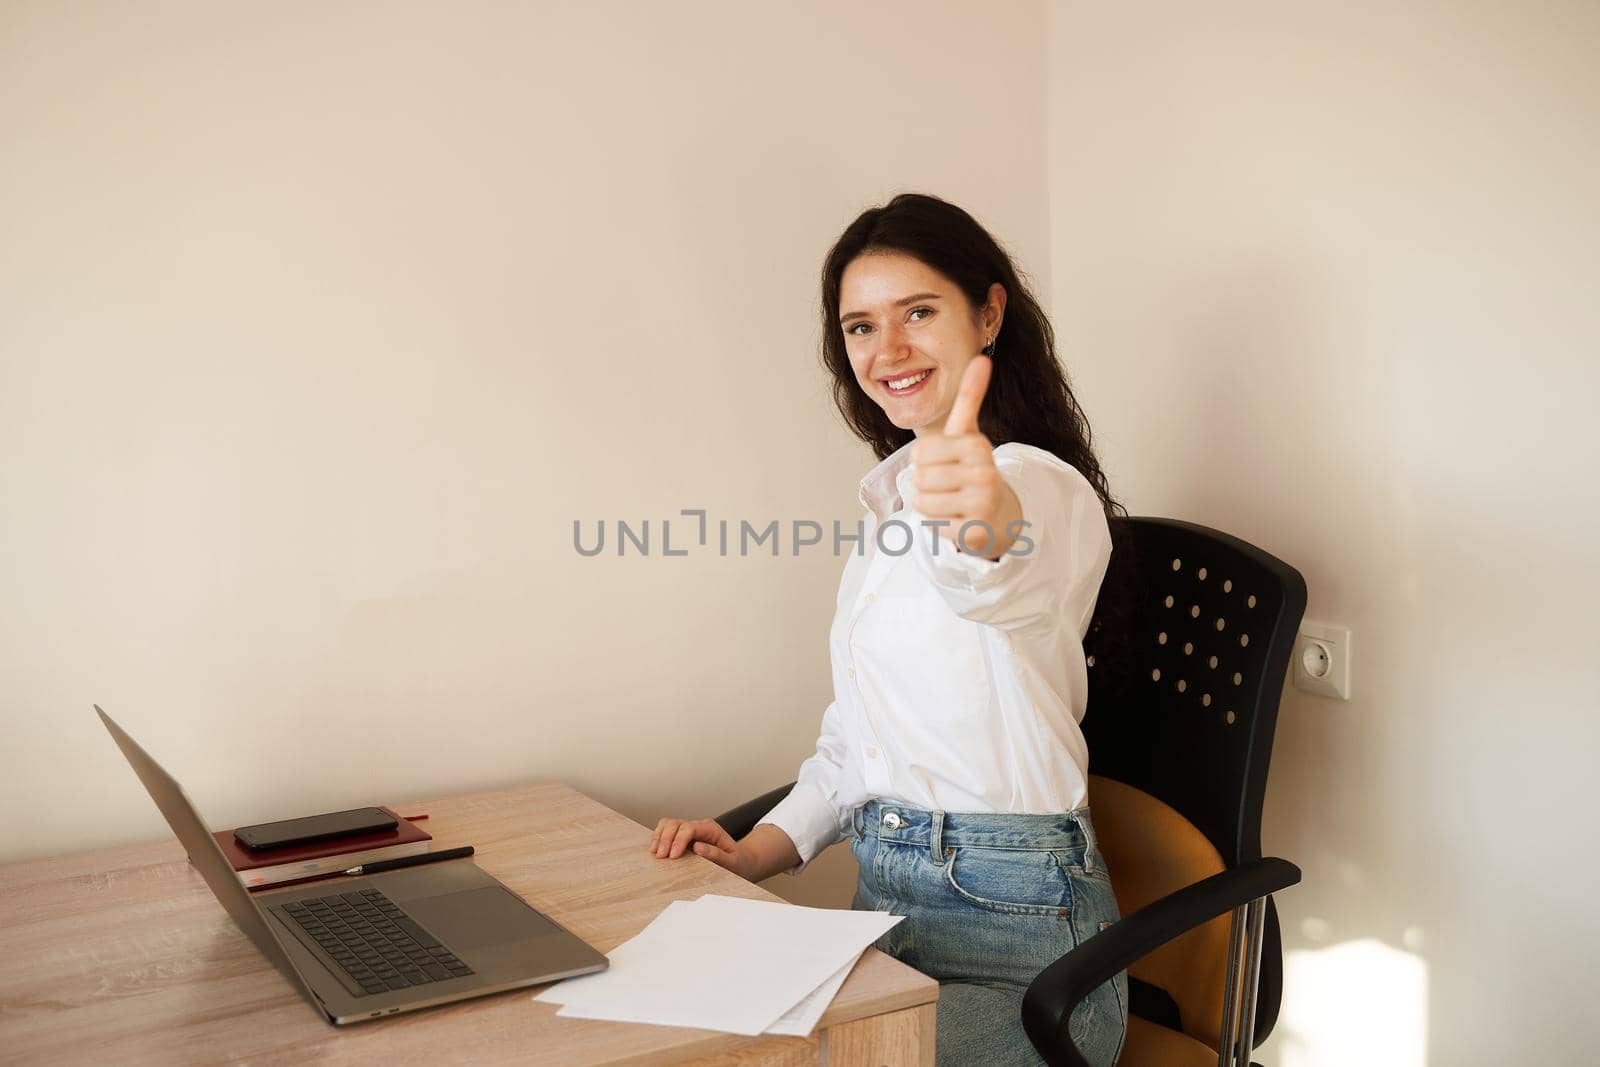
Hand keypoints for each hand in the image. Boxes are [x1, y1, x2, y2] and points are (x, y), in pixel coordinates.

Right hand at [648, 816, 759, 879]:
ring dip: (659, 836)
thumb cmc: (738, 861)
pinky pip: (667, 831)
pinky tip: (656, 849)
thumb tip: (698, 848)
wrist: (742, 860)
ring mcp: (691, 831)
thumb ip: (717, 855)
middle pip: (676, 823)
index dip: (678, 840)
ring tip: (655, 853)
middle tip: (660, 856)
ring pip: (669, 824)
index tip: (673, 856)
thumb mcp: (733, 861)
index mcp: (711, 829)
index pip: (690, 828)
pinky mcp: (684, 837)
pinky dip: (659, 838)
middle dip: (665, 838)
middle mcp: (699, 827)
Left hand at [910, 355, 1022, 558]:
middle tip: (950, 485)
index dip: (925, 461)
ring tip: (952, 501)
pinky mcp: (975, 532)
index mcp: (978, 445)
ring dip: (930, 505)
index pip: (920, 453)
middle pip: (919, 478)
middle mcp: (984, 472)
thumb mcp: (968, 434)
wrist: (998, 515)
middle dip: (926, 483)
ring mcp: (981, 504)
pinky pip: (932, 526)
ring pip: (923, 502)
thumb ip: (971, 398)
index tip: (946, 463)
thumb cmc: (972, 470)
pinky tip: (958, 520)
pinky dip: (938, 525)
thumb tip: (982, 358)